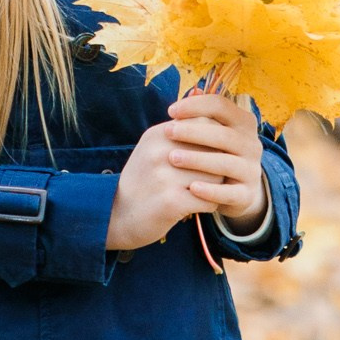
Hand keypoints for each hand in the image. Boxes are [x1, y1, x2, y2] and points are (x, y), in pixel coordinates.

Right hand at [104, 92, 267, 250]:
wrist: (119, 215)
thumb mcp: (154, 148)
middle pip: (214, 151)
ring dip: (215, 188)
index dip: (216, 140)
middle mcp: (160, 151)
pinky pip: (210, 200)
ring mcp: (164, 177)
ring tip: (202, 192)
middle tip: (209, 177)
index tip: (212, 153)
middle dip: (218, 166)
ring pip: (216, 177)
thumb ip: (182, 134)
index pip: (205, 124)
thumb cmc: (145, 180)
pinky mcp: (171, 201)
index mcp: (158, 134)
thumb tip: (220, 124)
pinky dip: (209, 205)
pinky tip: (198, 206)